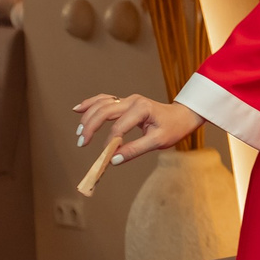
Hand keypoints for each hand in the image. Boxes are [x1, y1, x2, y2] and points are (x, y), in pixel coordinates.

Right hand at [74, 93, 203, 161]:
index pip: (119, 126)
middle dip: (91, 126)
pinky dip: (90, 104)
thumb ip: (135, 150)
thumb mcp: (158, 142)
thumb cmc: (172, 128)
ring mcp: (127, 100)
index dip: (110, 142)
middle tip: (82, 143)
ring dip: (88, 116)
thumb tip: (113, 160)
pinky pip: (104, 100)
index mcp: (142, 109)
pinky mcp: (124, 102)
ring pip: (101, 104)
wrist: (181, 116)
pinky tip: (78, 109)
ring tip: (79, 132)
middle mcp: (133, 101)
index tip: (105, 156)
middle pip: (105, 110)